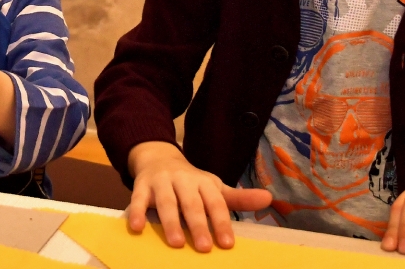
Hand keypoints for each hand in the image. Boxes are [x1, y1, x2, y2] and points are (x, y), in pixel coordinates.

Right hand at [126, 141, 271, 251]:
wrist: (158, 157)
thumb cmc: (191, 182)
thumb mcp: (214, 188)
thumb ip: (238, 199)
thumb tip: (268, 198)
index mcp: (204, 182)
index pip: (215, 203)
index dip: (221, 222)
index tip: (227, 244)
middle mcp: (183, 180)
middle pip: (191, 203)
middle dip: (198, 225)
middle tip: (204, 247)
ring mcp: (161, 182)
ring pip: (166, 202)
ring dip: (170, 222)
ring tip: (176, 243)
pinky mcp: (141, 185)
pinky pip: (137, 198)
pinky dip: (136, 211)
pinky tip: (137, 227)